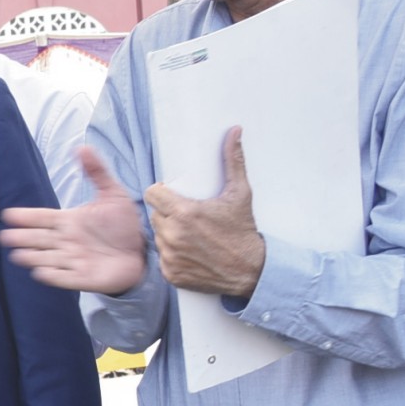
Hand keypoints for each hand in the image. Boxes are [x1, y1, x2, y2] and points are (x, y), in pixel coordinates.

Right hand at [0, 146, 148, 294]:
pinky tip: (40, 272)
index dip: (25, 216)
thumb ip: (96, 172)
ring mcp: (72, 260)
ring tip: (18, 255)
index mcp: (68, 221)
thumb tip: (81, 147)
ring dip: (32, 257)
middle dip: (22, 238)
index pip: (41, 218)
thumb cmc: (122, 224)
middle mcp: (65, 241)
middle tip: (5, 237)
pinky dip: (52, 275)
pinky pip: (64, 277)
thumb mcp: (113, 194)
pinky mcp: (82, 278)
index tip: (7, 214)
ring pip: (46, 258)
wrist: (140, 252)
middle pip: (38, 239)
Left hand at [146, 127, 265, 298]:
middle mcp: (173, 235)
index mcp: (185, 213)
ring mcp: (170, 256)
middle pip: (155, 215)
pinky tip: (189, 252)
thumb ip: (233, 161)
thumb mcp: (240, 194)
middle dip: (167, 213)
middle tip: (185, 215)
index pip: (152, 194)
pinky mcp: (171, 273)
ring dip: (168, 234)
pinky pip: (162, 259)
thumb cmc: (244, 231)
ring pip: (158, 237)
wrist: (252, 270)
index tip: (170, 195)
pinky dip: (172, 255)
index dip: (160, 193)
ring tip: (188, 234)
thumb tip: (234, 132)